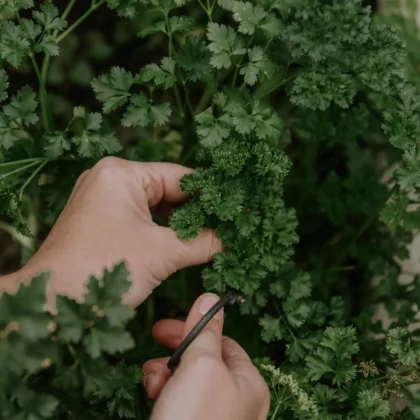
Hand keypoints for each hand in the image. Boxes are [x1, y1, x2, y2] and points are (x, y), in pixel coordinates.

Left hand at [0, 157, 221, 306]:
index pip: (180, 177)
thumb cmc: (103, 269)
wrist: (52, 305)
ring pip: (157, 209)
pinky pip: (142, 221)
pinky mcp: (103, 222)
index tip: (236, 209)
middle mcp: (111, 180)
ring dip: (181, 225)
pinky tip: (186, 245)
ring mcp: (105, 201)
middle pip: (168, 192)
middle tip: (229, 227)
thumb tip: (233, 240)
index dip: (210, 195)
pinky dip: (164, 233)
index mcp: (122, 174)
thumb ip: (203, 242)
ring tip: (214, 237)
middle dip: (197, 213)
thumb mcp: (162, 253)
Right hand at [143, 293, 269, 419]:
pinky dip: (164, 393)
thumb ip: (205, 331)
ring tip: (153, 382)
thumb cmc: (195, 419)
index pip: (222, 342)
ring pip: (187, 380)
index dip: (195, 329)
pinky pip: (179, 400)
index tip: (166, 326)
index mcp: (247, 383)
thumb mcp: (201, 365)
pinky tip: (153, 397)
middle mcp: (234, 400)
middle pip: (203, 360)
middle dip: (176, 352)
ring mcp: (213, 417)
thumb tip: (210, 299)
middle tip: (155, 345)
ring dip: (165, 373)